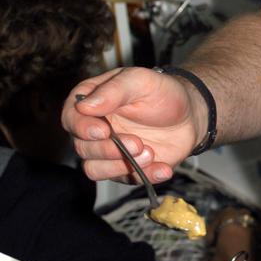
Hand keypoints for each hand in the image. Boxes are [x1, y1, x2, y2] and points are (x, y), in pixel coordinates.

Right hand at [63, 66, 202, 183]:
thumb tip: (84, 106)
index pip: (71, 117)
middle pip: (82, 148)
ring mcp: (108, 151)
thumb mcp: (140, 80)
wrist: (190, 114)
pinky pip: (125, 179)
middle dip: (109, 149)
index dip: (82, 127)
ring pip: (95, 169)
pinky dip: (145, 176)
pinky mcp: (126, 168)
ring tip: (150, 153)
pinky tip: (162, 168)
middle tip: (137, 143)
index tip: (102, 131)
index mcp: (91, 103)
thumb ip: (114, 90)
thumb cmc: (162, 92)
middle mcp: (95, 129)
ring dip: (121, 166)